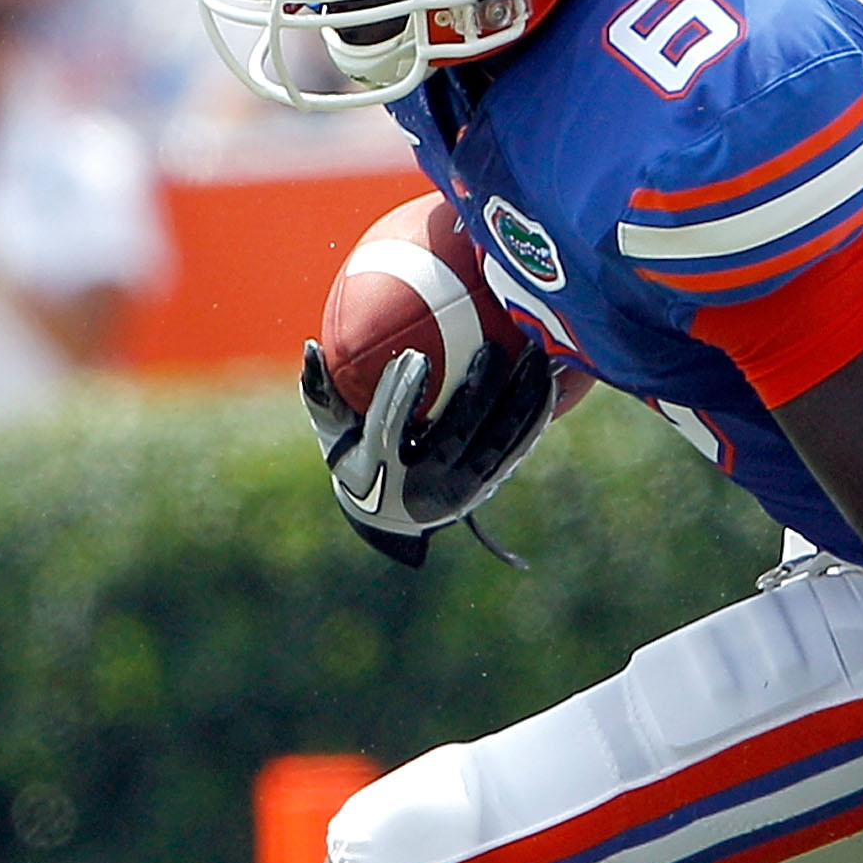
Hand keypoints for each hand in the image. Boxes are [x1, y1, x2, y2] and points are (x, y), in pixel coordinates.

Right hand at [300, 337, 555, 566]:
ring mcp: (462, 489)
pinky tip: (552, 379)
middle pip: (458, 434)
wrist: (389, 515)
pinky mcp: (489, 485)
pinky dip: (535, 414)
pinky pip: (517, 446)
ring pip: (498, 441)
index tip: (414, 355)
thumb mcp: (333, 432)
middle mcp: (424, 485)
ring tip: (538, 356)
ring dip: (521, 399)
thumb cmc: (356, 456)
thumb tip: (310, 347)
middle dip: (478, 393)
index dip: (402, 394)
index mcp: (381, 469)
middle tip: (493, 349)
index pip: (390, 428)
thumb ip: (321, 391)